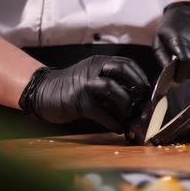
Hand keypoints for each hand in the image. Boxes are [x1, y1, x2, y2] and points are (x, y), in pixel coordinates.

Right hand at [18, 56, 149, 133]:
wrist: (41, 91)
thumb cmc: (71, 88)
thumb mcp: (92, 79)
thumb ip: (110, 84)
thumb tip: (135, 101)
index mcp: (100, 62)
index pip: (127, 64)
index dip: (141, 77)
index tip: (148, 92)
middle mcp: (94, 68)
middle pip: (123, 70)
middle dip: (138, 86)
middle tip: (143, 102)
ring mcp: (85, 83)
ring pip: (113, 88)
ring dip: (126, 104)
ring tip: (128, 116)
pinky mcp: (78, 101)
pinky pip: (101, 111)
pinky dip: (113, 122)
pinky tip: (118, 128)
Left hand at [154, 1, 189, 81]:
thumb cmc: (172, 25)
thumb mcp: (159, 38)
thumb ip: (161, 56)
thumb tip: (167, 72)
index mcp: (180, 40)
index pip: (184, 63)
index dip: (179, 73)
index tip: (174, 77)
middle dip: (184, 74)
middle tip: (177, 69)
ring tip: (183, 60)